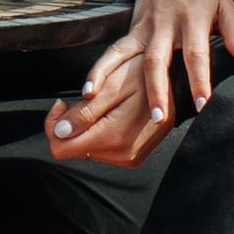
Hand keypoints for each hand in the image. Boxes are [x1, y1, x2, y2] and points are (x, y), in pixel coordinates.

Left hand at [43, 38, 170, 165]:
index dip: (53, 125)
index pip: (61, 147)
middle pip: (73, 147)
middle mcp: (121, 155)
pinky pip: (103, 148)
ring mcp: (128, 158)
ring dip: (87, 126)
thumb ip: (85, 112)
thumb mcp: (113, 85)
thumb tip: (59, 132)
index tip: (62, 104)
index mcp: (113, 137)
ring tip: (105, 103)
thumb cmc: (147, 75)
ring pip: (86, 147)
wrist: (180, 84)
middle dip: (72, 123)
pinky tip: (113, 113)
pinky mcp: (133, 157)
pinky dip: (100, 130)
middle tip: (88, 98)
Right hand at [45, 0, 233, 161]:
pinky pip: (113, 53)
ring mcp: (144, 30)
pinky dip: (99, 71)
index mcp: (192, 19)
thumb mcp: (225, 5)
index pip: (196, 54)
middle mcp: (165, 26)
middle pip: (158, 60)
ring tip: (111, 109)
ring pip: (130, 59)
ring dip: (119, 84)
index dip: (199, 80)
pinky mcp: (130, 33)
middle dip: (157, 91)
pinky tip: (89, 91)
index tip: (202, 104)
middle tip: (159, 119)